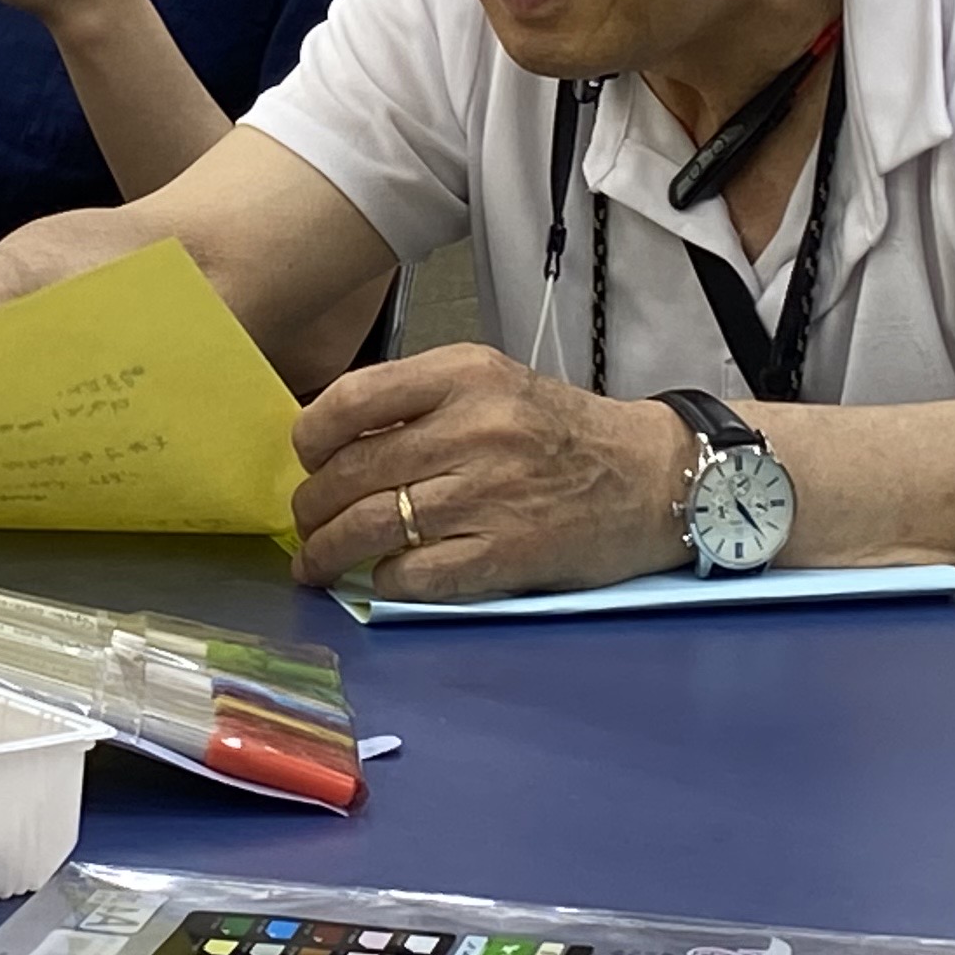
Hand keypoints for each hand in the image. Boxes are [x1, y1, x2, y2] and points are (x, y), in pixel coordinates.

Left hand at [285, 344, 697, 601]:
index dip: (310, 437)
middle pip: (351, 473)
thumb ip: (418, 402)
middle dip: (311, 506)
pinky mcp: (504, 555)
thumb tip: (331, 441)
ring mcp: (488, 495)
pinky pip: (412, 575)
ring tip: (316, 563)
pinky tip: (382, 577)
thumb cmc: (559, 430)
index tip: (306, 459)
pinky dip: (383, 580)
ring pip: (370, 527)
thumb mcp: (490, 385)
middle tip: (305, 521)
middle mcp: (473, 429)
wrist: (649, 477)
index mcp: (463, 374)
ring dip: (328, 552)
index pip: (350, 401)